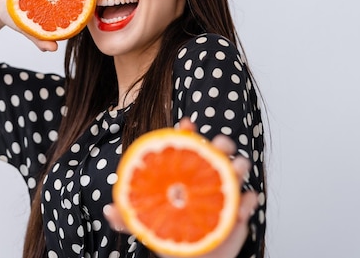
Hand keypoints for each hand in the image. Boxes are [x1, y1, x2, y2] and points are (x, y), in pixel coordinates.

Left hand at [103, 118, 258, 257]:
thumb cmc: (171, 235)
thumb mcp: (145, 225)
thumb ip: (127, 218)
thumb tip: (109, 210)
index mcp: (184, 174)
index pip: (186, 145)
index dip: (187, 132)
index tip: (186, 124)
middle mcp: (205, 176)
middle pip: (218, 150)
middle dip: (222, 143)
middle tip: (219, 146)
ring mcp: (224, 192)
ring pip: (238, 169)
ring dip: (239, 166)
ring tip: (234, 170)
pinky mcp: (239, 210)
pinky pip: (250, 200)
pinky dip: (249, 201)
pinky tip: (241, 209)